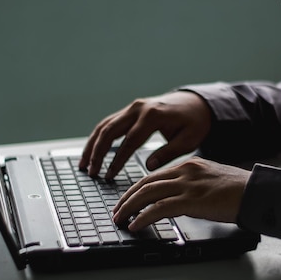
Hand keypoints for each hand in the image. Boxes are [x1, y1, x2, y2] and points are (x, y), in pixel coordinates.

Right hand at [79, 91, 211, 179]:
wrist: (196, 103)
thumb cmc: (195, 123)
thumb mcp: (189, 140)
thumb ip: (168, 153)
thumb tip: (148, 167)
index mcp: (153, 116)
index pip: (130, 141)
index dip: (117, 160)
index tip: (109, 176)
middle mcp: (139, 109)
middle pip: (110, 131)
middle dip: (98, 153)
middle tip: (91, 172)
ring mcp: (133, 108)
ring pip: (105, 126)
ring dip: (92, 145)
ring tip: (84, 165)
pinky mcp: (130, 110)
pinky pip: (109, 123)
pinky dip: (98, 137)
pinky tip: (91, 152)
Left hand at [113, 157, 250, 230]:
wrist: (257, 192)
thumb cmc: (239, 191)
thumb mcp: (211, 181)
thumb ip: (193, 185)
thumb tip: (178, 200)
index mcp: (189, 165)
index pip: (153, 175)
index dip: (136, 189)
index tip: (126, 200)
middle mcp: (185, 171)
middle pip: (145, 183)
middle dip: (126, 198)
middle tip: (116, 211)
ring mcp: (187, 185)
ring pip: (147, 194)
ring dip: (129, 208)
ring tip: (120, 219)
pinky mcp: (191, 200)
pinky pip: (159, 208)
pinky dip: (143, 217)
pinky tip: (135, 225)